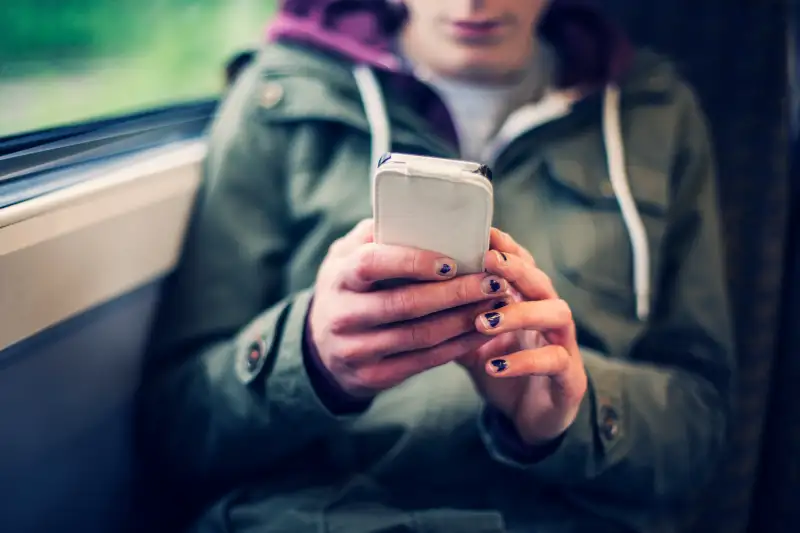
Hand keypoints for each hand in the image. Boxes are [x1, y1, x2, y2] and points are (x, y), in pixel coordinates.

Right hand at [309, 220, 509, 397]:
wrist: (321, 348)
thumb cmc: (347, 288)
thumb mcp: (346, 257)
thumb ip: (375, 234)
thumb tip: (420, 213)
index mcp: (339, 276)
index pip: (373, 264)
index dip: (412, 262)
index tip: (452, 260)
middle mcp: (343, 315)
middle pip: (404, 304)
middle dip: (455, 294)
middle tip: (493, 281)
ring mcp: (357, 350)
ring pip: (420, 336)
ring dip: (464, 320)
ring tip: (495, 303)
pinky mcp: (374, 376)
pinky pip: (424, 362)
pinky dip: (458, 346)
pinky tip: (482, 331)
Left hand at [460, 229, 587, 445]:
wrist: (531, 417)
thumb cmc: (499, 367)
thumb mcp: (470, 338)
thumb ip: (453, 314)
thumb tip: (412, 288)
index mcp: (527, 300)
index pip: (521, 263)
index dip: (505, 247)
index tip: (483, 232)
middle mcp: (550, 314)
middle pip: (541, 280)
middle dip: (515, 268)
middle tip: (486, 262)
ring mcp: (564, 343)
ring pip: (555, 314)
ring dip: (519, 313)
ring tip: (484, 320)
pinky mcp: (569, 377)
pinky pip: (553, 362)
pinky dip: (523, 362)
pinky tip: (493, 365)